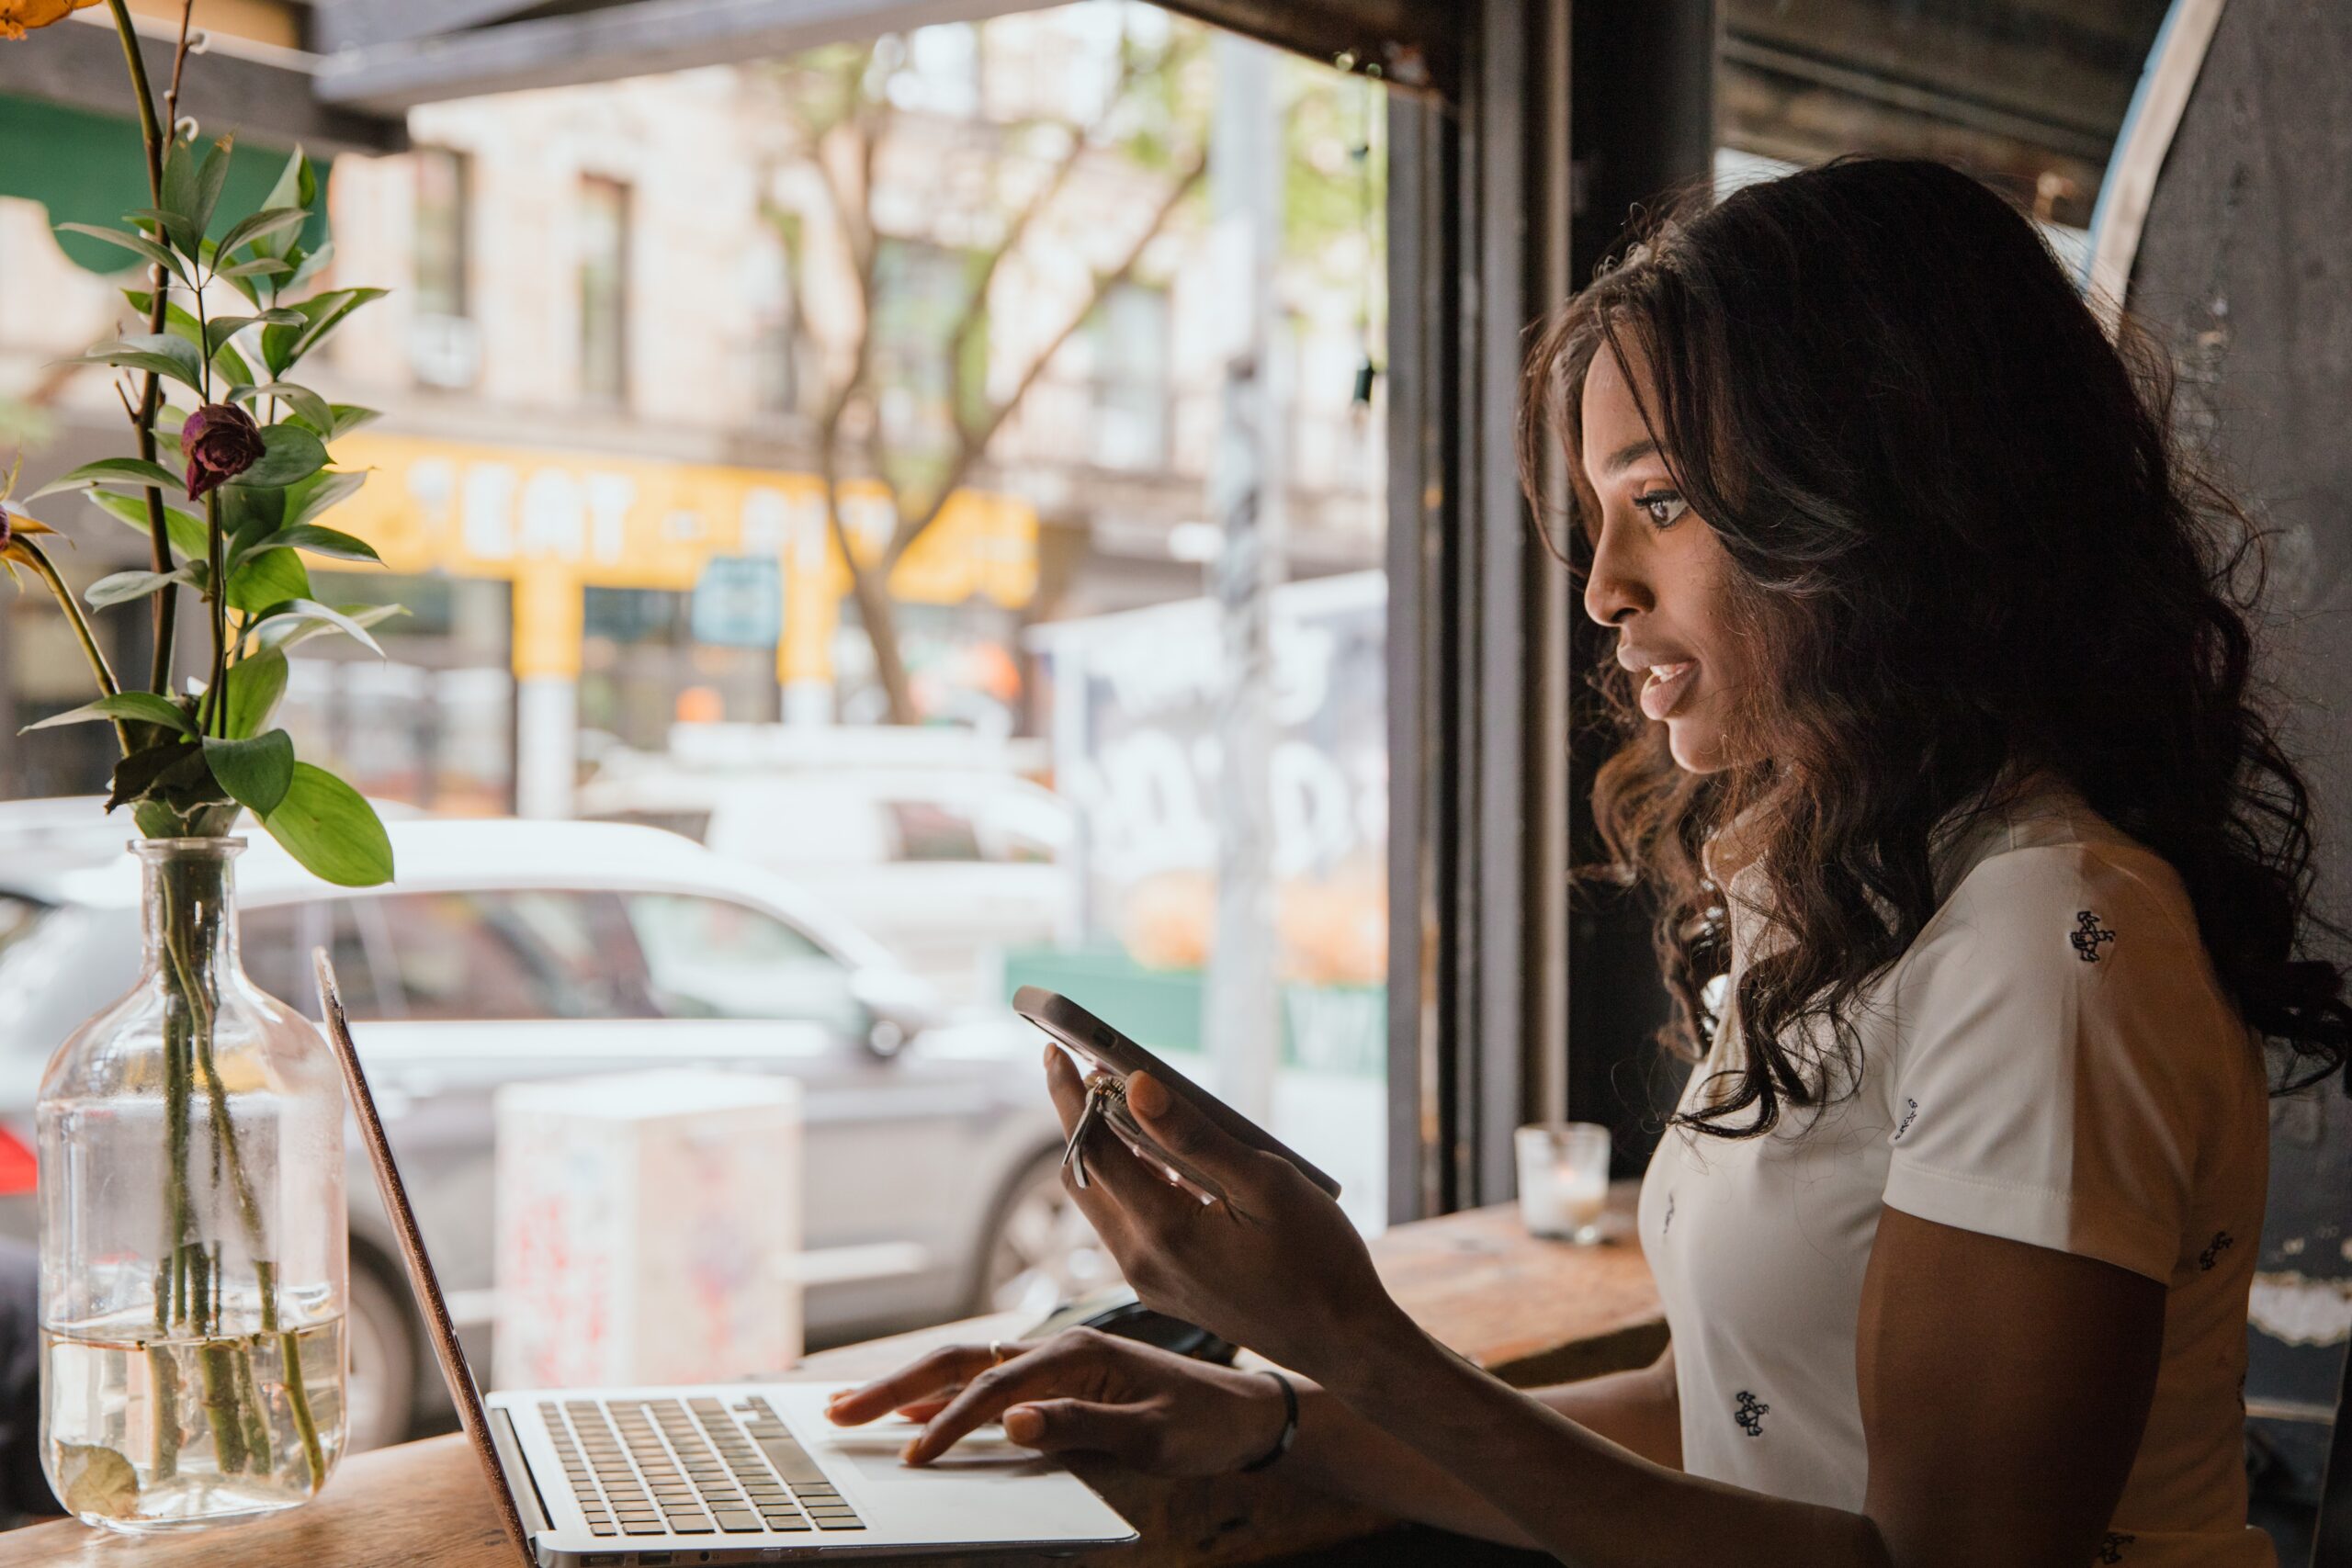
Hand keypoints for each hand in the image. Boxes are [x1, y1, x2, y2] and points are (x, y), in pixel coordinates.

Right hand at [823, 1327, 1289, 1474]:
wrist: (1249, 1410)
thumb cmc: (1206, 1424)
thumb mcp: (1153, 1437)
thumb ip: (1083, 1427)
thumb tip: (1014, 1423)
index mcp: (1079, 1353)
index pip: (993, 1388)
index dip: (947, 1423)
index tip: (909, 1459)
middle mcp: (1059, 1347)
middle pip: (960, 1360)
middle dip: (894, 1386)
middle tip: (836, 1412)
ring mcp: (1056, 1360)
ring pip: (965, 1365)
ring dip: (907, 1385)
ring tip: (852, 1406)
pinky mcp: (1059, 1378)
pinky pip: (986, 1380)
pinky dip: (941, 1394)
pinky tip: (914, 1411)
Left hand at [1042, 1047, 1405, 1381]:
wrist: (1344, 1342)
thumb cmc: (1318, 1259)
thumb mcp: (1266, 1183)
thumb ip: (1194, 1135)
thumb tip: (1136, 1086)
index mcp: (1163, 1232)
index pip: (1093, 1149)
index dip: (1071, 1096)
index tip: (1055, 1051)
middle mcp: (1142, 1261)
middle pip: (1083, 1177)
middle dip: (1075, 1120)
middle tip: (1078, 1067)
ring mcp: (1150, 1281)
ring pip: (1102, 1204)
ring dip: (1102, 1152)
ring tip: (1118, 1103)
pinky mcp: (1165, 1290)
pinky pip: (1128, 1226)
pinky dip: (1128, 1184)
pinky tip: (1155, 1158)